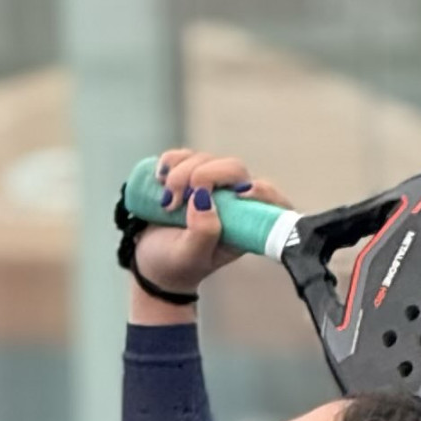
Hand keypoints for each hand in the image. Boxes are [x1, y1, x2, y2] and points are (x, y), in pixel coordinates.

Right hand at [131, 147, 285, 294]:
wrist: (151, 263)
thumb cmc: (176, 265)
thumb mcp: (190, 257)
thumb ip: (203, 233)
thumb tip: (204, 197)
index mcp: (244, 226)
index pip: (269, 200)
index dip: (263, 191)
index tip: (241, 193)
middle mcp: (233, 202)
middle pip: (234, 169)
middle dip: (203, 175)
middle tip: (176, 200)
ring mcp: (212, 185)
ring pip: (207, 159)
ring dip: (180, 173)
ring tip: (165, 203)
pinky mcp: (191, 175)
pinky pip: (186, 155)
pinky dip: (171, 160)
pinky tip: (160, 178)